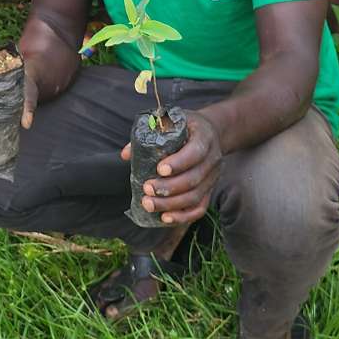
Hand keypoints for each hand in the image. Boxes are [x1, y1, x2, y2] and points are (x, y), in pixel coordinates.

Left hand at [119, 110, 220, 224]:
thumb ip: (150, 134)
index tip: (159, 169)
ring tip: (148, 204)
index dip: (178, 163)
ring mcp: (213, 177)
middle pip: (193, 179)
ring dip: (171, 204)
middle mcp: (212, 159)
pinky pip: (199, 208)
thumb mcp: (172, 120)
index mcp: (204, 137)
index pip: (195, 152)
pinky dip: (183, 216)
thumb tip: (126, 154)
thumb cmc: (187, 126)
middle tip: (146, 189)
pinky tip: (165, 218)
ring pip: (195, 197)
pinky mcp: (210, 190)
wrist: (212, 132)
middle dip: (168, 188)